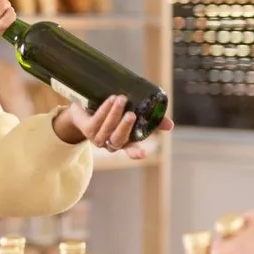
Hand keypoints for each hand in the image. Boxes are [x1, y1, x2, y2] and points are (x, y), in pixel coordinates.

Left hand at [51, 95, 174, 157]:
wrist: (82, 109)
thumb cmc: (111, 111)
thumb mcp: (132, 113)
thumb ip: (151, 119)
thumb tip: (170, 126)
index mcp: (123, 141)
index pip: (131, 150)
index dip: (135, 153)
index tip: (143, 154)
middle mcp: (110, 142)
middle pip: (118, 140)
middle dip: (125, 127)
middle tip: (132, 114)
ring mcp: (98, 137)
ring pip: (107, 129)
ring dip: (114, 114)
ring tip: (121, 99)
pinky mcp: (87, 128)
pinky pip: (96, 121)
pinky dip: (104, 110)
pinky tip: (110, 100)